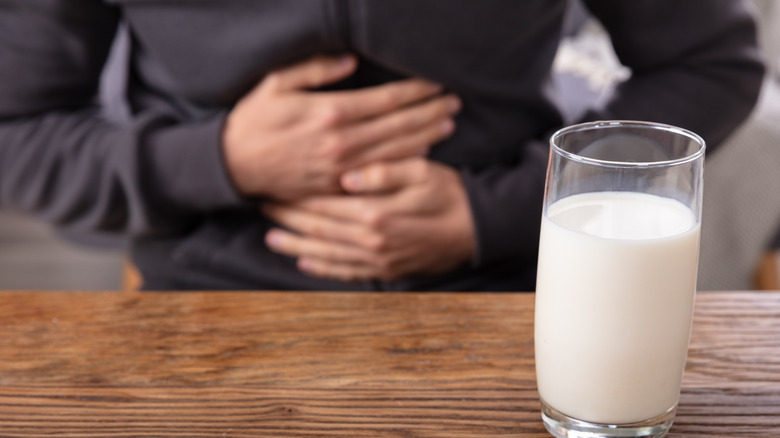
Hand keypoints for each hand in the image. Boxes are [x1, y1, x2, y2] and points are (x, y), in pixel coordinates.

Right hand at [222, 55, 460, 200]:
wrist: (233, 165)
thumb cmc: (253, 121)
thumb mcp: (276, 84)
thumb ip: (315, 70)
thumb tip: (351, 61)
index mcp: (331, 113)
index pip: (387, 99)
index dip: (417, 91)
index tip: (437, 83)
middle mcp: (342, 142)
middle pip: (400, 126)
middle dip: (430, 112)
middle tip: (454, 103)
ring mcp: (342, 169)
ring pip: (395, 152)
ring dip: (426, 137)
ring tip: (448, 125)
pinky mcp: (337, 188)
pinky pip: (380, 176)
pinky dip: (404, 164)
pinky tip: (422, 155)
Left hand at [262, 157, 475, 281]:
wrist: (478, 229)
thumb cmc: (450, 194)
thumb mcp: (423, 172)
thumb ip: (385, 172)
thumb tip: (348, 176)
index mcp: (376, 213)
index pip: (325, 204)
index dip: (297, 196)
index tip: (274, 186)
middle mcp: (371, 241)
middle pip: (319, 229)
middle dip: (289, 217)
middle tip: (263, 206)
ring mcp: (378, 260)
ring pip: (326, 254)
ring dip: (297, 245)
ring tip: (270, 238)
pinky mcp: (386, 271)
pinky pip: (346, 273)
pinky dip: (322, 269)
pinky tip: (304, 262)